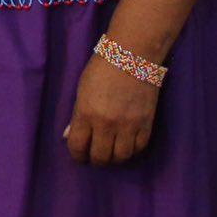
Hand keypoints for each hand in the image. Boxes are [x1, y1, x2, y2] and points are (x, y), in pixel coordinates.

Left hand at [66, 50, 159, 165]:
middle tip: (93, 157)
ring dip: (113, 158)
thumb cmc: (101, 70)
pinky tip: (125, 146)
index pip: (78, 145)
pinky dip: (131, 151)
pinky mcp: (147, 124)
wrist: (132, 57)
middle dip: (94, 160)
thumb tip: (69, 135)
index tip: (78, 155)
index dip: (76, 155)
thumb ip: (76, 115)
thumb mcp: (81, 91)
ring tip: (109, 153)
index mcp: (87, 113)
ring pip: (121, 157)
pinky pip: (139, 148)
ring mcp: (129, 126)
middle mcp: (107, 124)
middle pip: (100, 156)